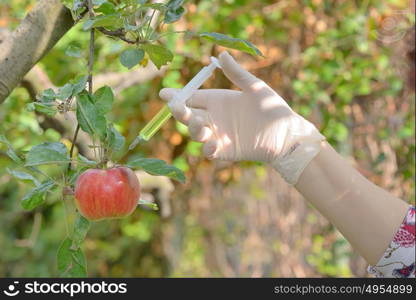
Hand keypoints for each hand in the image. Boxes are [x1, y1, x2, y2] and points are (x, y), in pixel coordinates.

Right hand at [160, 51, 324, 183]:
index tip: (164, 93)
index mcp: (217, 100)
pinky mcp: (224, 151)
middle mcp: (214, 118)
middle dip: (179, 112)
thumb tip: (222, 54)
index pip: (191, 97)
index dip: (177, 95)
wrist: (286, 134)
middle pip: (188, 115)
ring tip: (200, 123)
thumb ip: (237, 74)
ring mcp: (217, 135)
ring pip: (196, 133)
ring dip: (194, 128)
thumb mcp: (255, 88)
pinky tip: (212, 144)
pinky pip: (209, 151)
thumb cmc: (272, 108)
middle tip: (176, 107)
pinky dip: (207, 149)